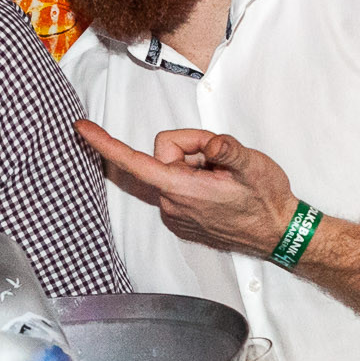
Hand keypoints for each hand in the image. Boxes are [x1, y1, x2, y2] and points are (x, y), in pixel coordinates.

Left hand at [76, 120, 296, 257]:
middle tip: (220, 160)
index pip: (134, 162)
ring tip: (224, 178)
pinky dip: (195, 179)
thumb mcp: (253, 166)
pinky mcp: (182, 217)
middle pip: (163, 155)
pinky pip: (177, 184)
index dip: (105, 143)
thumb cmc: (266, 200)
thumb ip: (227, 150)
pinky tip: (218, 188)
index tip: (81, 128)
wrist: (278, 232)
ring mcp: (176, 213)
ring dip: (194, 165)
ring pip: (171, 169)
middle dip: (189, 148)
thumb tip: (208, 144)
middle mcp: (172, 204)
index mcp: (182, 189)